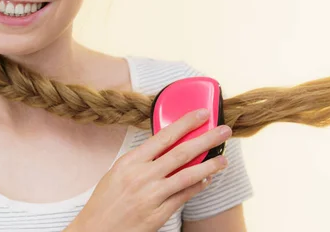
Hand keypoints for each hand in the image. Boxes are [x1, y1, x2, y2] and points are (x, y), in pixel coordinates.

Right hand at [67, 109, 231, 231]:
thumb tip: (168, 146)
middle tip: (224, 131)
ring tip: (223, 159)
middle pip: (181, 153)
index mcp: (130, 162)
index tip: (202, 114)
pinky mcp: (158, 215)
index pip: (164, 136)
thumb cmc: (105, 202)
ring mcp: (151, 196)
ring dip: (209, 165)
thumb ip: (141, 160)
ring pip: (188, 176)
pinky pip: (183, 197)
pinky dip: (197, 187)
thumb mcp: (117, 172)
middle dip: (206, 139)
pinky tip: (206, 180)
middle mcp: (142, 177)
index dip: (186, 123)